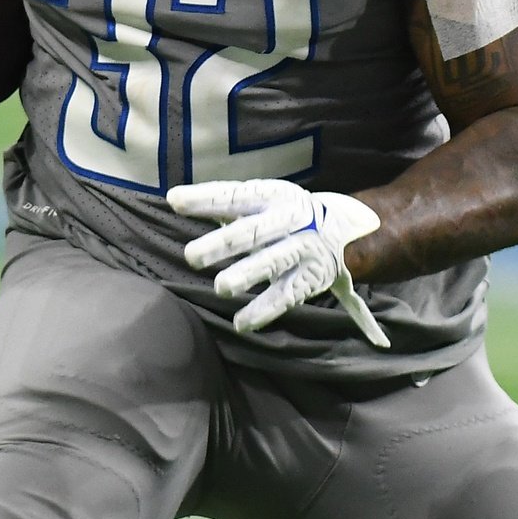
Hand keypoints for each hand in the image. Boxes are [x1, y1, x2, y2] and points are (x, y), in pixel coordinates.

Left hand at [170, 179, 390, 347]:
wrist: (342, 228)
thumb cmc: (284, 214)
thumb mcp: (261, 200)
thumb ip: (224, 204)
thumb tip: (177, 200)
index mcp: (272, 195)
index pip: (235, 196)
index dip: (206, 199)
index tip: (176, 201)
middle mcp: (290, 219)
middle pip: (253, 231)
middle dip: (223, 243)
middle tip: (192, 256)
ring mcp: (303, 248)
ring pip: (273, 262)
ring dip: (247, 275)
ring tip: (222, 287)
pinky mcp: (310, 278)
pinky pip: (286, 296)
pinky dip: (263, 310)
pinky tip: (241, 323)